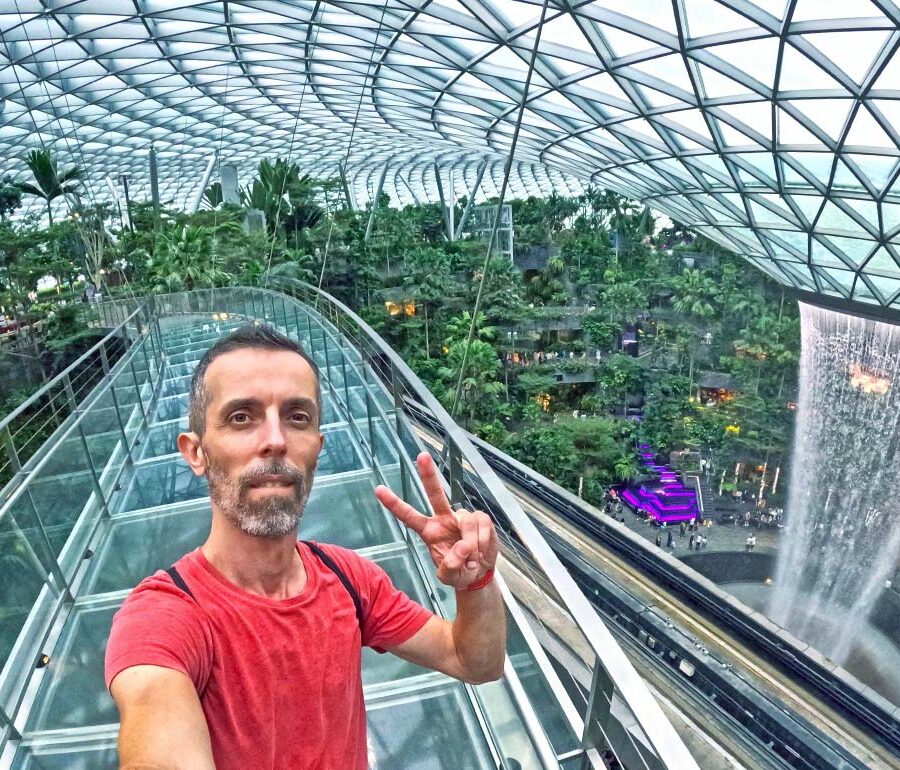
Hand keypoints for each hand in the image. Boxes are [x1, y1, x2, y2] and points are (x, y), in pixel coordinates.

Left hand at [374, 452, 498, 589]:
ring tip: (472, 559)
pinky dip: (483, 541)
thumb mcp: (449, 578)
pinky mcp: (480, 518)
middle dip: (428, 474)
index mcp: (429, 532)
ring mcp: (462, 517)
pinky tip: (482, 550)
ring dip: (472, 544)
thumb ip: (450, 567)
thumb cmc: (459, 572)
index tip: (378, 489)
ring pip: (466, 521)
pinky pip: (482, 525)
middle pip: (435, 493)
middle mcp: (443, 519)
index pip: (409, 516)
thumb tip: (462, 547)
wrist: (479, 574)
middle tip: (421, 455)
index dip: (394, 504)